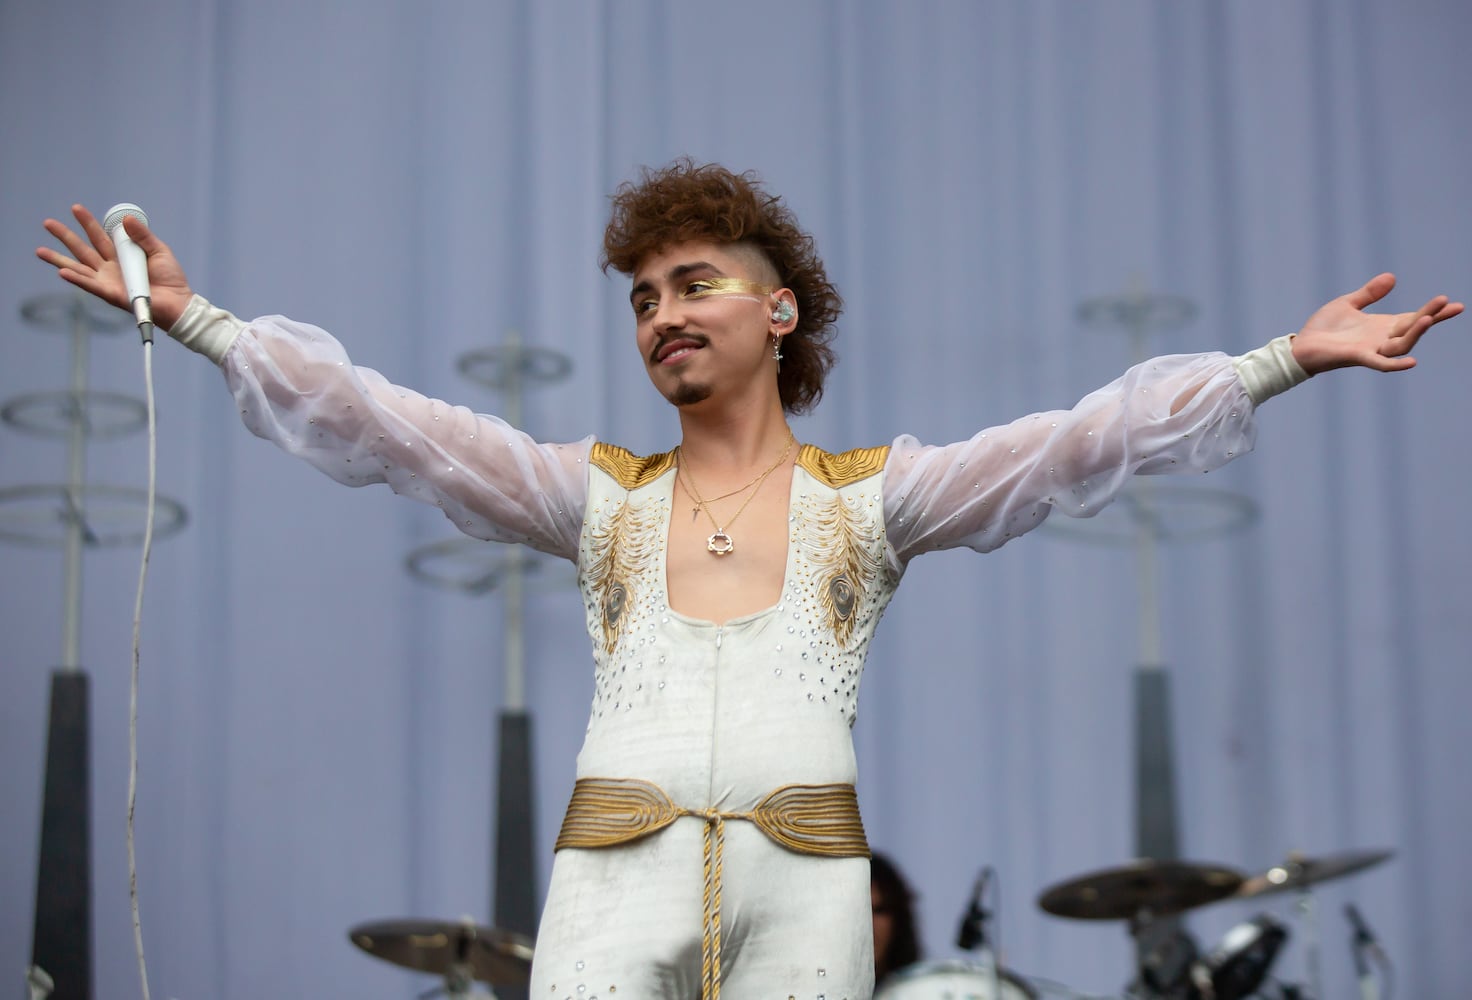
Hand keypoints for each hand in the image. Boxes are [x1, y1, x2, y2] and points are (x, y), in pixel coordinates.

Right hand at [36, 204, 194, 331]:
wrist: (178, 302)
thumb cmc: (170, 279)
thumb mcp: (158, 251)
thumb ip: (142, 236)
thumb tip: (126, 219)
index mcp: (120, 256)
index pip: (99, 237)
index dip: (88, 223)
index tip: (76, 208)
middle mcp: (109, 268)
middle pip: (82, 249)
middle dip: (65, 236)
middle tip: (48, 223)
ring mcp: (108, 281)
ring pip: (78, 268)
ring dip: (58, 260)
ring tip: (39, 251)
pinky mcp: (111, 294)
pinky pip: (91, 285)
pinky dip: (76, 279)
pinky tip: (62, 272)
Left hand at [1291, 273, 1462, 375]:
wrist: (1301, 345)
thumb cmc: (1324, 328)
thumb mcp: (1348, 303)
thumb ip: (1370, 293)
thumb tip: (1393, 277)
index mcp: (1382, 326)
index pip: (1413, 317)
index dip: (1433, 311)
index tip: (1454, 303)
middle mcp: (1381, 338)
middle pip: (1413, 328)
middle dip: (1432, 316)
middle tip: (1450, 304)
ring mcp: (1371, 349)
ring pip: (1401, 344)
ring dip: (1416, 332)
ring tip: (1429, 318)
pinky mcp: (1357, 357)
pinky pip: (1380, 363)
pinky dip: (1395, 364)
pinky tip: (1412, 362)